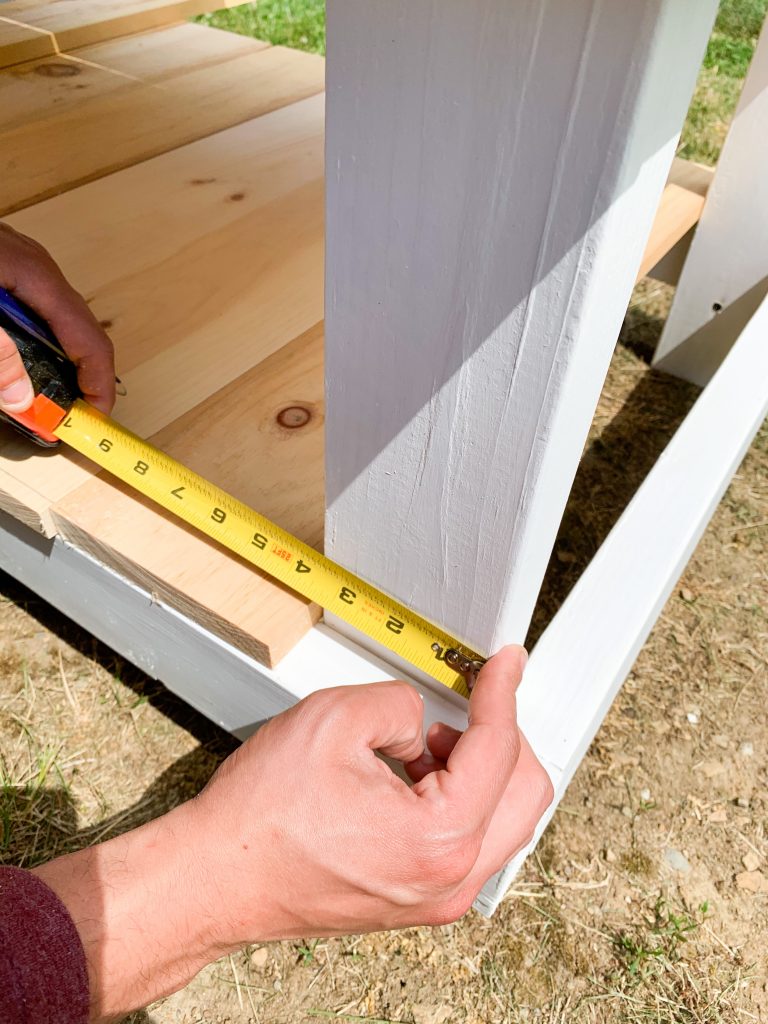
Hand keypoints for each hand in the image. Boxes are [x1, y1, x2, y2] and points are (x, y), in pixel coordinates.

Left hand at [0, 222, 114, 413]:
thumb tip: (22, 399)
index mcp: (36, 276)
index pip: (89, 338)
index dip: (99, 382)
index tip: (95, 418)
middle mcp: (36, 268)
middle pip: (77, 331)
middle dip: (77, 376)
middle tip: (64, 414)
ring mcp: (19, 265)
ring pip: (54, 321)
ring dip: (53, 361)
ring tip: (40, 391)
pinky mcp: (3, 268)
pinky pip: (31, 310)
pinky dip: (31, 342)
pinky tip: (12, 357)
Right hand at [34, 646, 551, 1020]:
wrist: (218, 876)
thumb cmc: (261, 816)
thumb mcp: (335, 720)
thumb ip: (401, 704)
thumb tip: (422, 722)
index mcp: (439, 839)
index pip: (499, 750)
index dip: (502, 691)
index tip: (506, 663)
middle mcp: (449, 881)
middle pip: (524, 793)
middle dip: (503, 734)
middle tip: (472, 699)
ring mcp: (435, 899)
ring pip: (502, 821)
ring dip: (481, 769)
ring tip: (429, 740)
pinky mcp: (416, 900)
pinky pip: (468, 842)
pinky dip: (459, 799)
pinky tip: (415, 773)